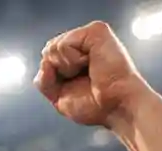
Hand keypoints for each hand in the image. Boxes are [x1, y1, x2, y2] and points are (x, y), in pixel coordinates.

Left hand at [37, 21, 153, 130]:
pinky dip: (72, 61)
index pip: (46, 59)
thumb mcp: (59, 97)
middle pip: (47, 51)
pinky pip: (63, 45)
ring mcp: (89, 35)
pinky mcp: (96, 31)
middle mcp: (84, 42)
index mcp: (77, 55)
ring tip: (90, 72)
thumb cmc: (96, 106)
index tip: (77, 87)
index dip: (53, 78)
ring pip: (53, 47)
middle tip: (84, 80)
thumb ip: (44, 80)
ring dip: (66, 68)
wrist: (117, 107)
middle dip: (58, 73)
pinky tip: (91, 64)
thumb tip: (44, 60)